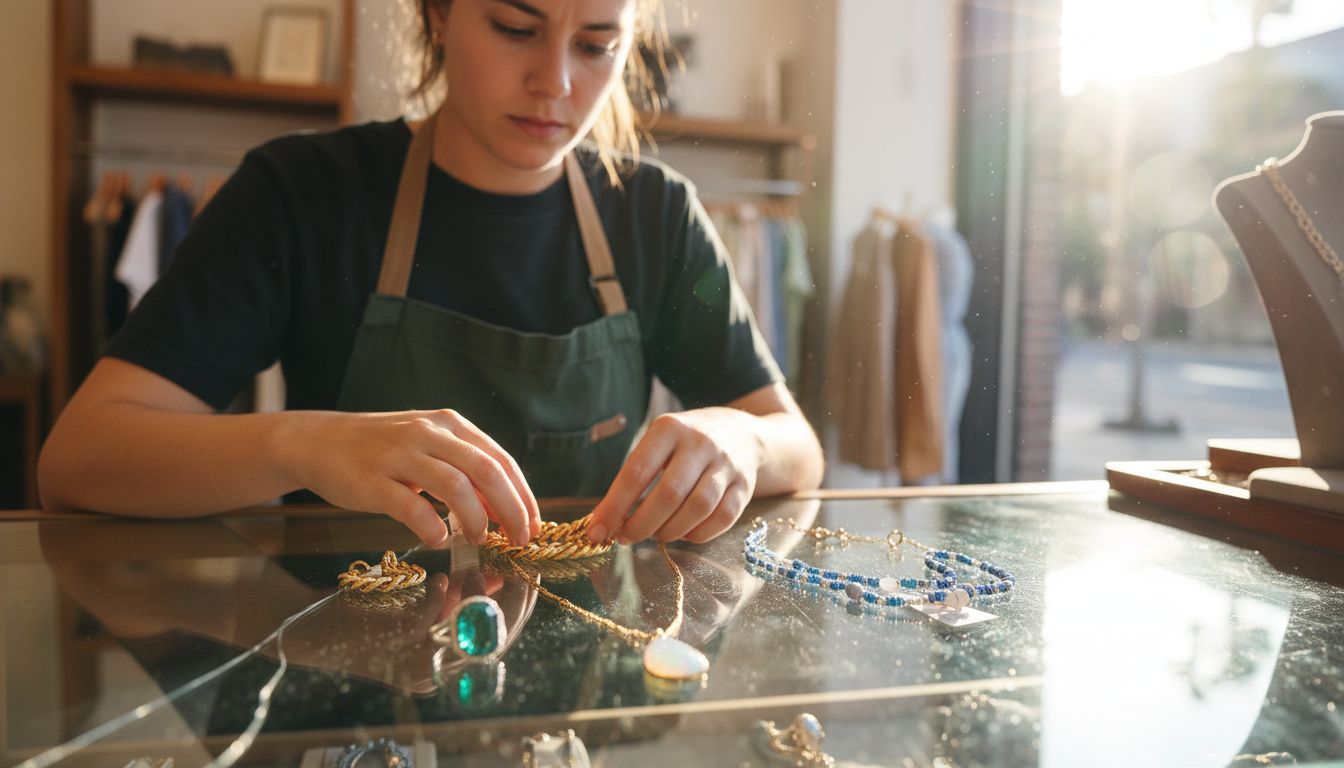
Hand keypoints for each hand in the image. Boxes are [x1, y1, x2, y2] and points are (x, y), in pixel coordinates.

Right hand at [281, 409, 540, 546]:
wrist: (319, 441)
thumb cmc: (383, 450)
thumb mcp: (429, 447)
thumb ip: (464, 471)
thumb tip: (503, 509)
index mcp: (450, 425)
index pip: (500, 460)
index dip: (523, 495)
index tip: (533, 525)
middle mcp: (428, 433)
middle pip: (485, 471)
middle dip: (510, 510)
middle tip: (518, 539)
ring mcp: (399, 455)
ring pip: (454, 487)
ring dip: (474, 519)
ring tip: (478, 539)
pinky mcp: (372, 481)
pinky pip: (411, 507)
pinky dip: (432, 527)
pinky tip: (438, 538)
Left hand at [587, 408, 761, 543]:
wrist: (740, 432)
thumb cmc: (685, 444)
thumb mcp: (657, 444)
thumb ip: (634, 478)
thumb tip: (604, 520)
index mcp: (669, 429)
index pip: (636, 472)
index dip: (614, 507)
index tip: (597, 532)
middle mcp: (700, 443)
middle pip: (669, 493)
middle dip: (642, 524)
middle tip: (626, 537)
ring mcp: (726, 464)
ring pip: (698, 508)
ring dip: (671, 530)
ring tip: (658, 534)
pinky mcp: (745, 485)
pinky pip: (723, 518)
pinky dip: (699, 533)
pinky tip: (685, 533)